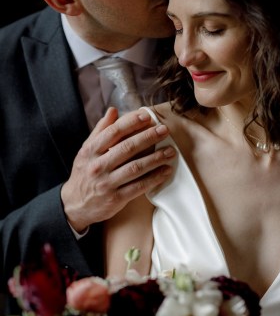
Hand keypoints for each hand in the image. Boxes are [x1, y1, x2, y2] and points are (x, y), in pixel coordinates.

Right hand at [61, 107, 175, 232]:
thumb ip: (100, 131)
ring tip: (170, 151)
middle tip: (164, 130)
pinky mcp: (115, 199)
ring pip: (135, 167)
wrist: (74, 205)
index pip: (113, 132)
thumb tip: (114, 110)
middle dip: (148, 137)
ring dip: (155, 158)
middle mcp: (98, 166)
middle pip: (127, 148)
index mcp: (90, 151)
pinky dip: (154, 178)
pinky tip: (165, 171)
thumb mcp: (86, 151)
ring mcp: (106, 183)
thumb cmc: (84, 174)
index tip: (147, 116)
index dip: (131, 122)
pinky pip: (138, 186)